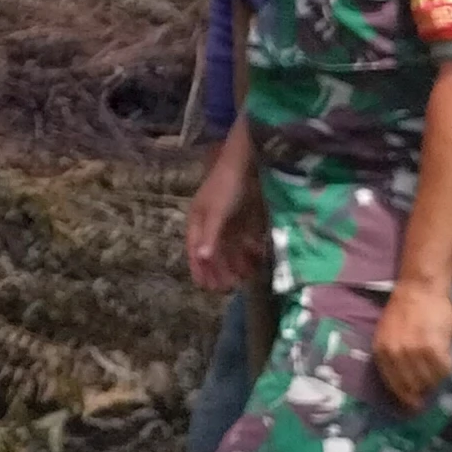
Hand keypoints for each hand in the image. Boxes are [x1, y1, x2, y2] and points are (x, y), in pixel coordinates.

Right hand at [185, 143, 266, 292]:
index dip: (199, 267)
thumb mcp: (216, 212)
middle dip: (218, 269)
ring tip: (242, 280)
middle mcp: (212, 222)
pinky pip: (244, 239)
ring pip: (229, 247)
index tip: (204, 286)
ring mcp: (229, 219)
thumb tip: (201, 258)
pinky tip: (255, 261)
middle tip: (226, 288)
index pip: (195, 249)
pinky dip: (248, 252)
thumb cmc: (226, 186)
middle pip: (212, 250)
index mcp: (198, 220)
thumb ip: (210, 236)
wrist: (247, 162)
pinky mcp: (244, 217)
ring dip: (234, 263)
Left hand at [371, 271, 451, 409]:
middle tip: (431, 387)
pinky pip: (444, 370)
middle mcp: (395, 355)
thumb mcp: (390, 335)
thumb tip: (410, 385)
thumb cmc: (405, 309)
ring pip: (430, 380)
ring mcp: (414, 352)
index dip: (405, 398)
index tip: (414, 406)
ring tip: (438, 366)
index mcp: (381, 352)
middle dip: (423, 390)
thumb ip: (396, 357)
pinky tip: (446, 358)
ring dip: (437, 378)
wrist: (419, 288)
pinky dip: (447, 368)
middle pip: (413, 386)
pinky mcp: (433, 348)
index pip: (393, 386)